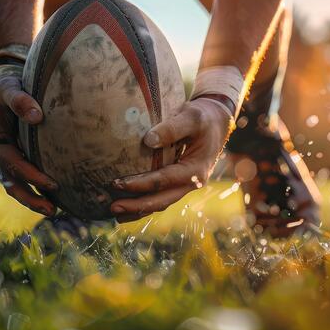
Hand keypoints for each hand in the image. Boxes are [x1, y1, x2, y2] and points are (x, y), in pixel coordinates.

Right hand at [0, 66, 57, 215]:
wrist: (8, 82)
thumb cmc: (9, 85)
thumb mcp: (9, 88)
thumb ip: (20, 100)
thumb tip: (38, 117)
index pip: (13, 164)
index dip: (31, 176)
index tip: (52, 184)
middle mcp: (0, 153)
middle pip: (12, 183)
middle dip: (31, 199)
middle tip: (53, 210)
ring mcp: (9, 157)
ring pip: (17, 186)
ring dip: (33, 200)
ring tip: (55, 211)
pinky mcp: (20, 157)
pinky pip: (26, 178)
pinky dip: (38, 189)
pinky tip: (57, 196)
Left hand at [110, 98, 232, 219]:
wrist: (216, 123)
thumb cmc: (203, 118)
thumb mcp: (191, 117)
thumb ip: (172, 128)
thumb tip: (148, 141)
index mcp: (195, 170)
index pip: (164, 181)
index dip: (140, 184)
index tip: (118, 183)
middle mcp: (191, 183)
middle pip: (162, 200)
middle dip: (137, 206)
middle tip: (113, 208)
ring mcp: (185, 186)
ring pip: (161, 203)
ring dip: (138, 210)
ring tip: (115, 212)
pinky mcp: (178, 183)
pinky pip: (161, 197)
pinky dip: (144, 204)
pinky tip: (128, 208)